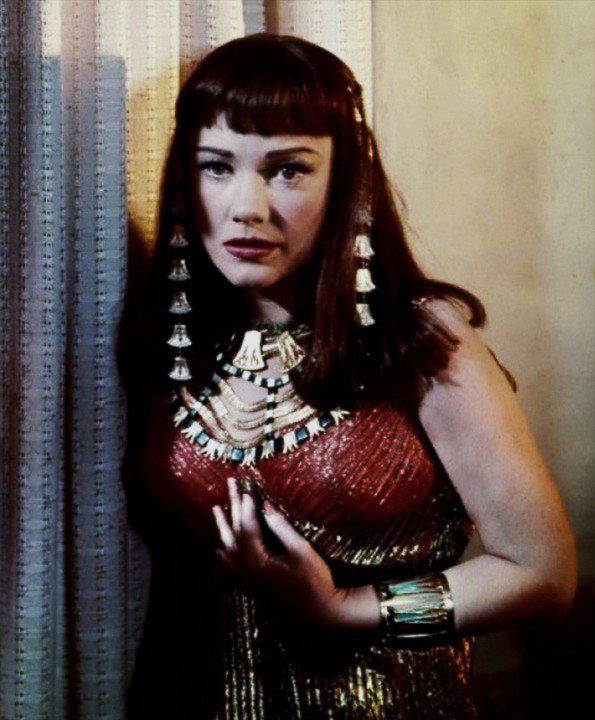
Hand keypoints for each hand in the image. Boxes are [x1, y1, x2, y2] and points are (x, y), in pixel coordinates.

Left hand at [212, 476, 349, 629]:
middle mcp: (248, 570)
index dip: (247, 506)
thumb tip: (265, 505)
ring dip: (224, 527)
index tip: (247, 488)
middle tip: (230, 485)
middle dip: (234, 507)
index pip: (247, 527)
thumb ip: (281, 527)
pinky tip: (220, 549)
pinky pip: (233, 564)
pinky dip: (226, 552)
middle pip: (235, 533)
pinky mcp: (254, 582)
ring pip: (230, 547)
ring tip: (217, 509)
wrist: (320, 609)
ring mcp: (249, 578)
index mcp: (257, 562)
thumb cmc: (314, 580)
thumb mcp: (300, 550)